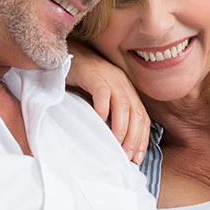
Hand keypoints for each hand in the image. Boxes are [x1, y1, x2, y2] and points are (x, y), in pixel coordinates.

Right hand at [67, 39, 150, 162]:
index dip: (142, 138)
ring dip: (121, 129)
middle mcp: (122, 83)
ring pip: (123, 106)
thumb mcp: (101, 97)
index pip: (142, 117)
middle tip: (127, 156)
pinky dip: (103, 111)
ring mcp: (109, 77)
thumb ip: (110, 113)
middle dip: (134, 138)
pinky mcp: (93, 74)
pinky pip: (102, 95)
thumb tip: (115, 141)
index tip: (138, 157)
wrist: (66, 53)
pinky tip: (99, 124)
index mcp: (127, 89)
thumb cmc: (81, 79)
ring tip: (115, 146)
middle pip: (136, 114)